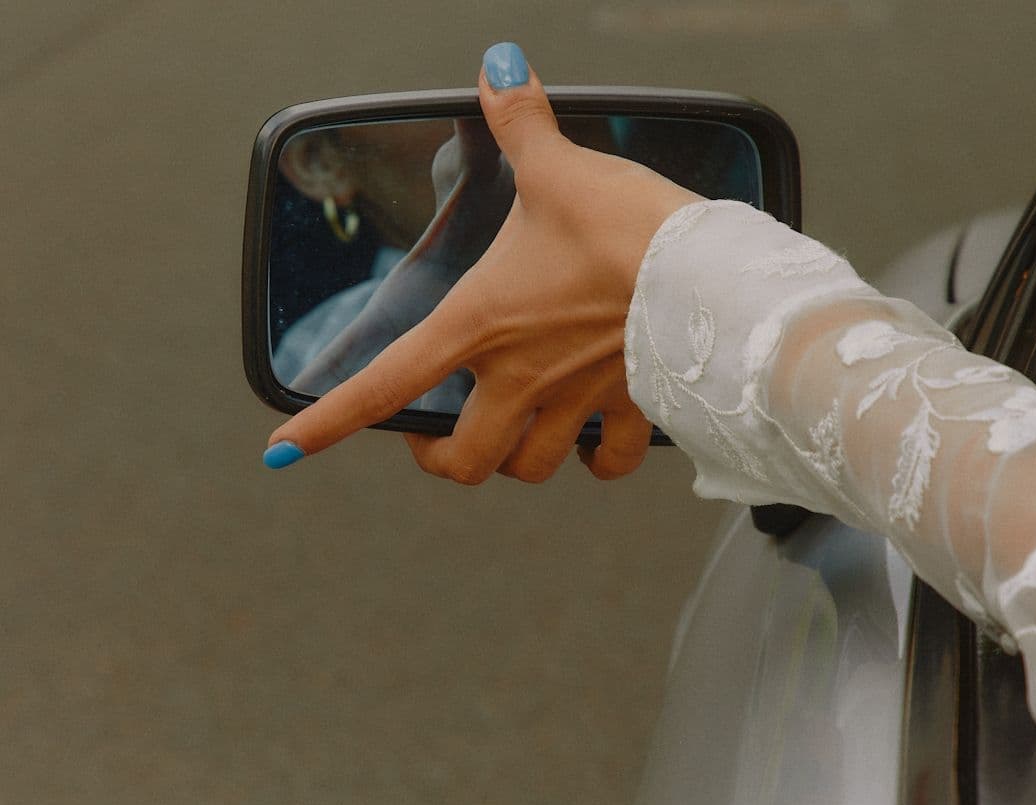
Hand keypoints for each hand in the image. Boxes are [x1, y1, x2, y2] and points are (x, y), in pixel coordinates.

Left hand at [264, 43, 701, 481]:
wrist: (708, 276)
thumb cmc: (625, 228)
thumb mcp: (559, 169)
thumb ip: (520, 123)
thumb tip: (502, 65)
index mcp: (481, 324)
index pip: (385, 383)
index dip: (326, 421)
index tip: (285, 448)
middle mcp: (521, 376)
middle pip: (464, 461)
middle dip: (443, 458)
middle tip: (439, 435)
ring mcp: (576, 400)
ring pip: (530, 468)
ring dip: (517, 457)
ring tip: (517, 434)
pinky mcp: (630, 406)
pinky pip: (608, 462)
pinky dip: (598, 460)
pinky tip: (596, 440)